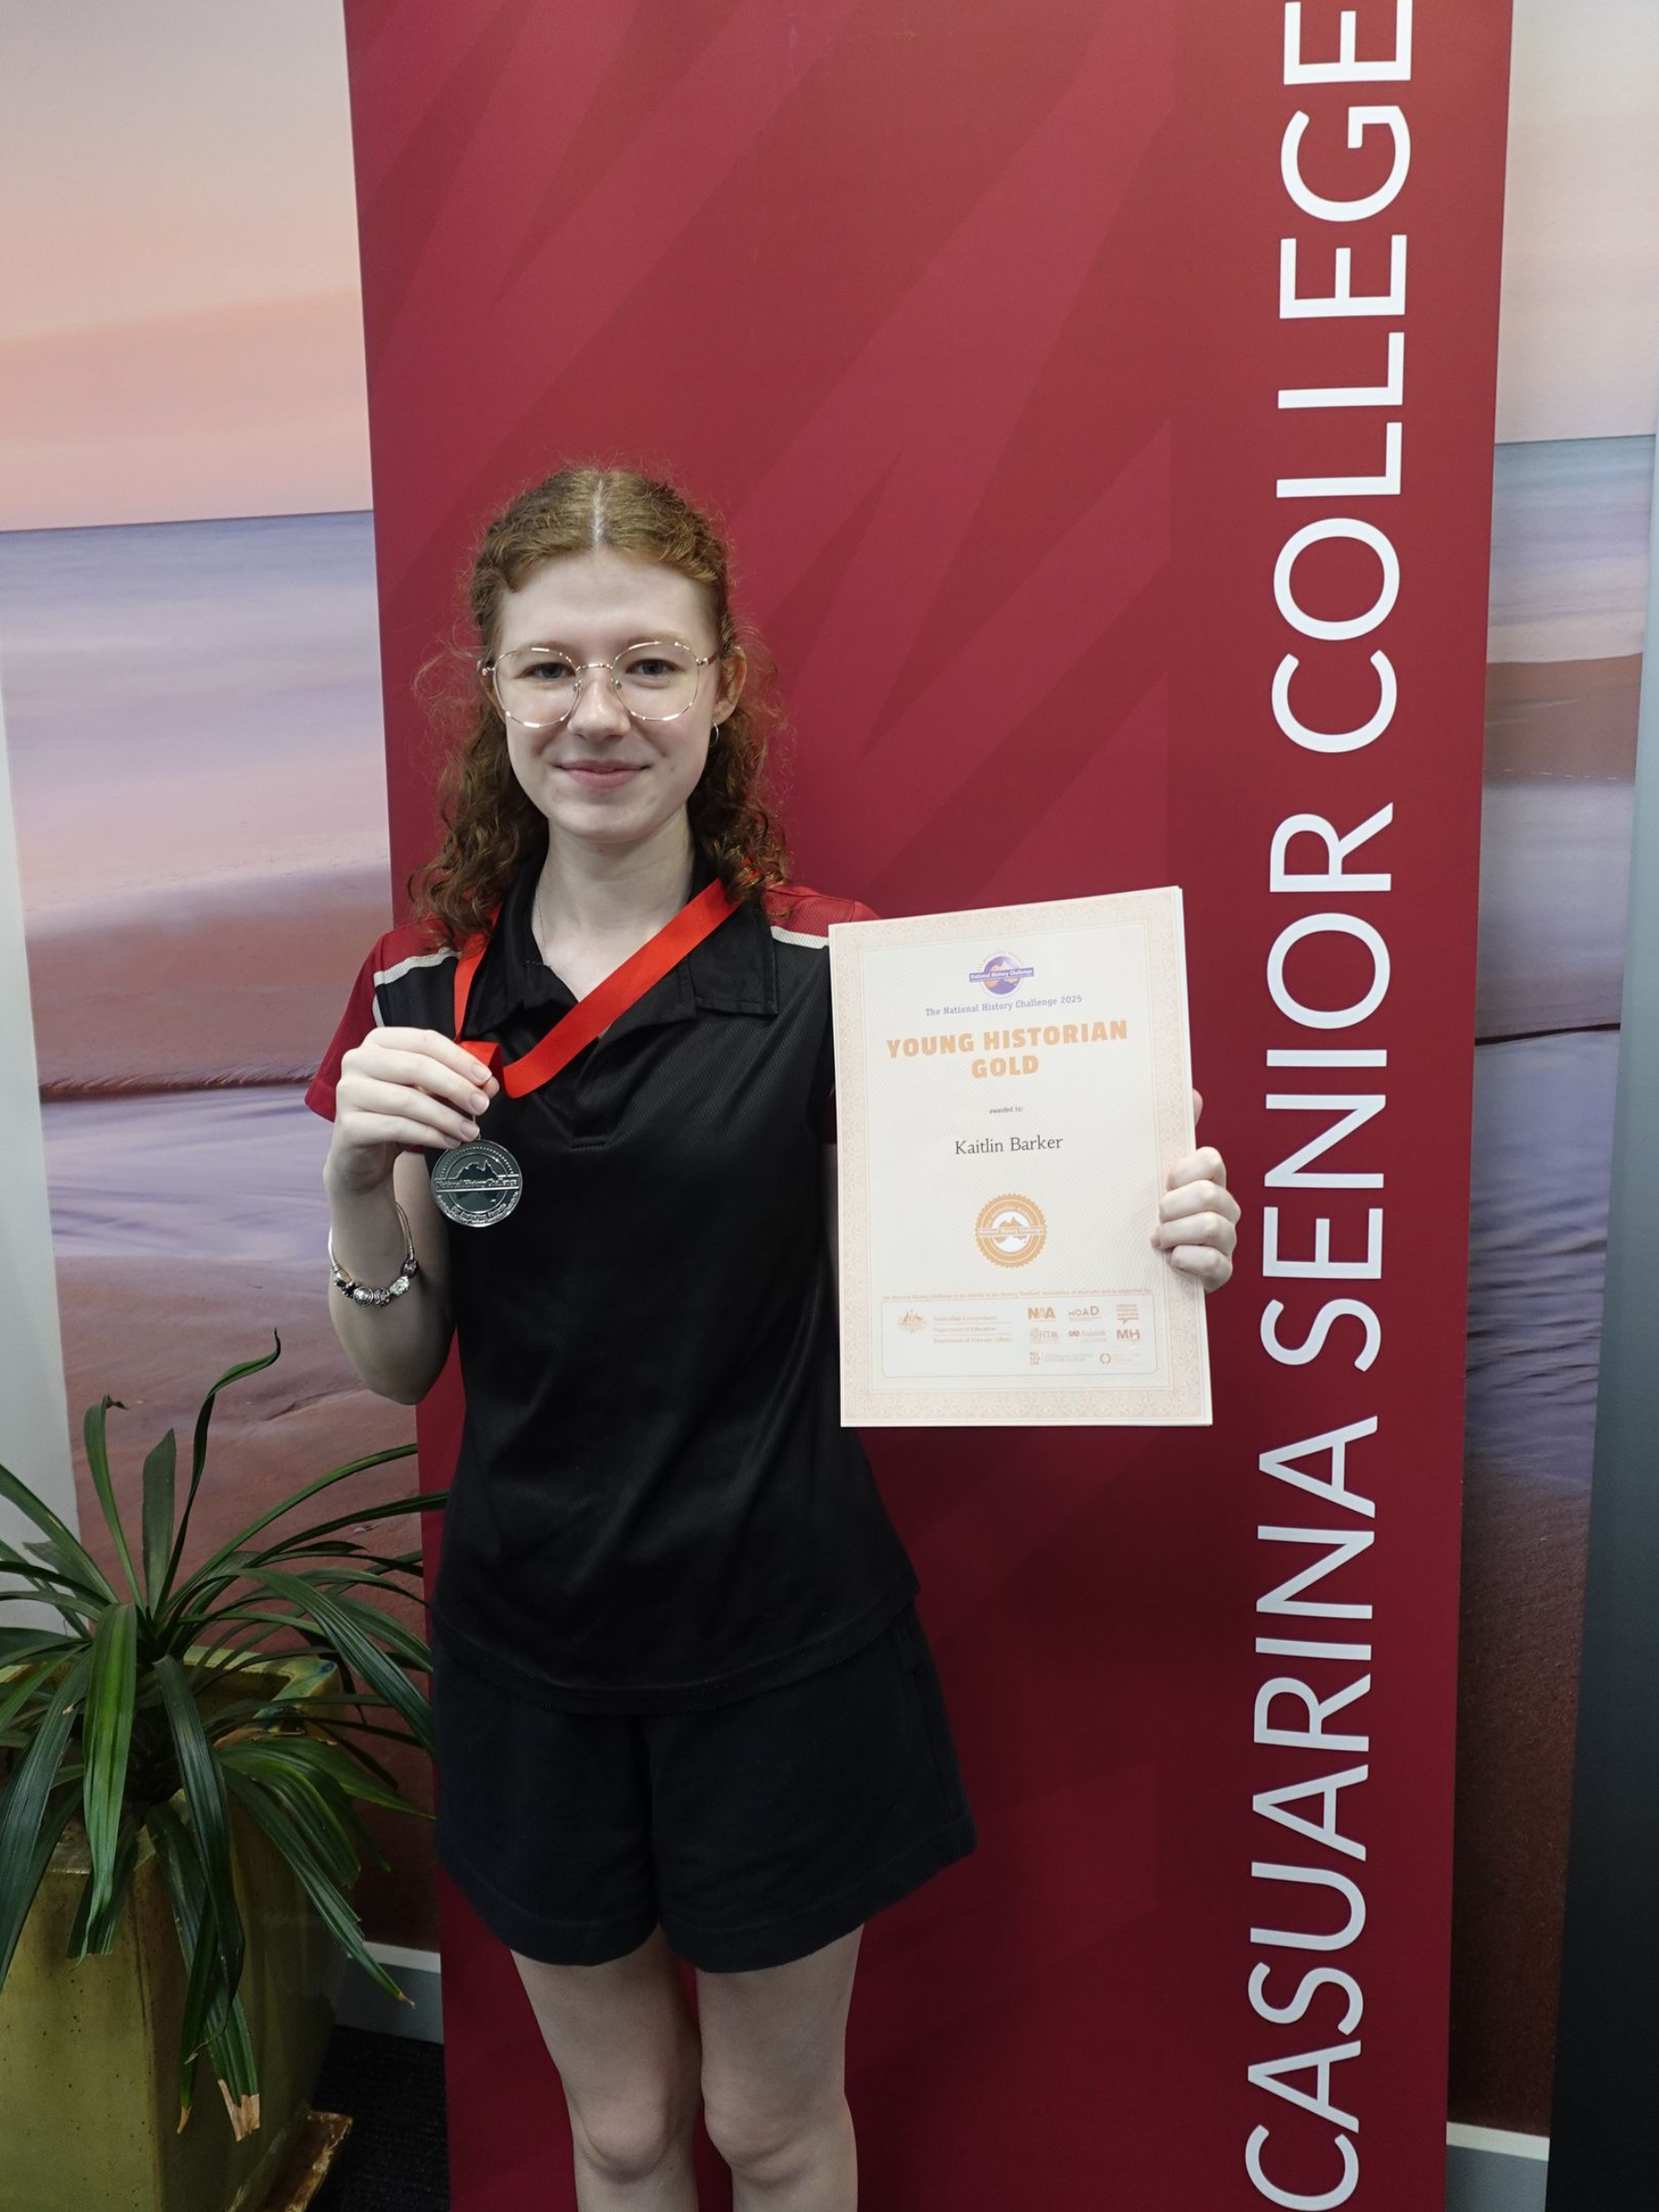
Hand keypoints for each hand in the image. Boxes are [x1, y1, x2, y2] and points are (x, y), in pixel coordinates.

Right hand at [325, 1027, 500, 1196]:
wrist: (363, 1157)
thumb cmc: (395, 1116)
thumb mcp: (428, 1094)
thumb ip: (456, 1083)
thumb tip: (489, 1084)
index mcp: (379, 1042)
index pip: (425, 1040)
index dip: (459, 1058)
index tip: (485, 1078)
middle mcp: (358, 1060)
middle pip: (417, 1066)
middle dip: (456, 1087)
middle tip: (482, 1106)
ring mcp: (348, 1092)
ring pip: (408, 1100)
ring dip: (447, 1117)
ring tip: (470, 1131)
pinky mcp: (348, 1125)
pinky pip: (398, 1127)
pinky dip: (430, 1136)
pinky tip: (448, 1142)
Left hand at [1149, 1089, 1238, 1291]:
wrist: (1136, 1271)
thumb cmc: (1143, 1218)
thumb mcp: (1146, 1176)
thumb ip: (1166, 1135)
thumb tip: (1192, 1093)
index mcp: (1205, 1180)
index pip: (1210, 1160)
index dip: (1183, 1170)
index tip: (1163, 1182)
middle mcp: (1222, 1208)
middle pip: (1210, 1193)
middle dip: (1173, 1206)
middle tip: (1156, 1217)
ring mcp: (1225, 1241)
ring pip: (1214, 1226)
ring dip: (1177, 1233)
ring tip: (1158, 1241)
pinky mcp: (1220, 1273)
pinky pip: (1216, 1263)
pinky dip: (1187, 1260)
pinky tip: (1171, 1261)